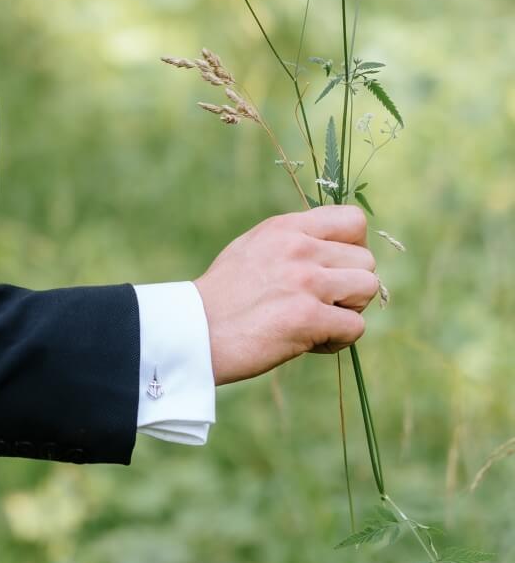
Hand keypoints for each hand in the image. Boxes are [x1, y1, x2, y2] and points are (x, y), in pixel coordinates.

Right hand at [196, 205, 377, 385]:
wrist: (194, 331)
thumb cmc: (221, 296)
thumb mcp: (253, 247)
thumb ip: (292, 241)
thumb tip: (330, 248)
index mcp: (286, 228)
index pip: (353, 220)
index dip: (354, 246)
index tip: (337, 267)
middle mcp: (300, 248)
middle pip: (366, 260)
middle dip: (351, 286)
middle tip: (323, 303)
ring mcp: (306, 282)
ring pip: (368, 288)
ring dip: (350, 310)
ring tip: (319, 320)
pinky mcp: (308, 317)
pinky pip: (356, 326)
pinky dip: (338, 340)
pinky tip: (310, 341)